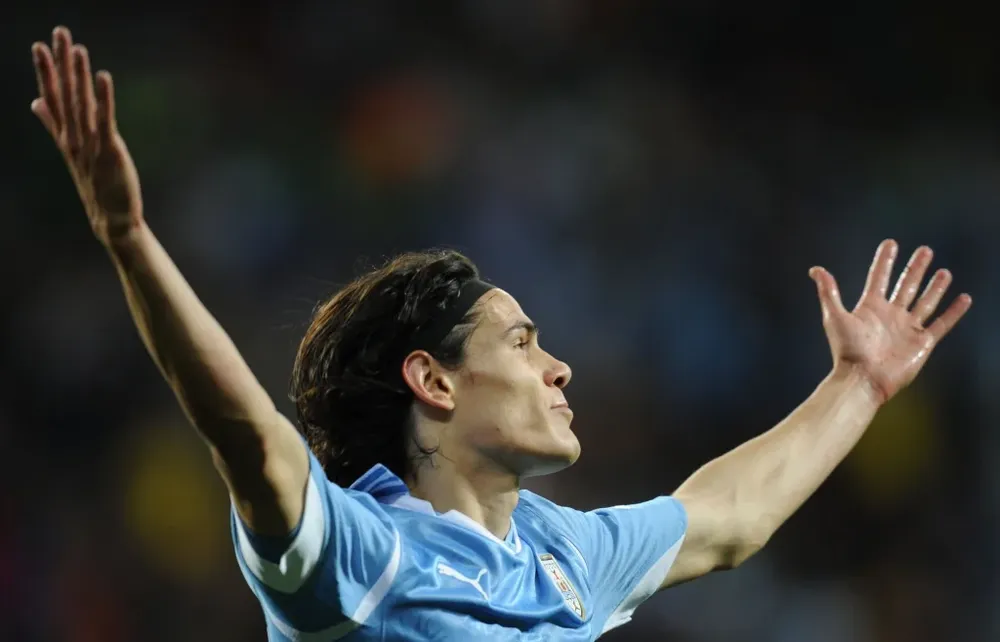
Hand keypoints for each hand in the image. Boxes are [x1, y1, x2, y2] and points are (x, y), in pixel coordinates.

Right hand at [32, 26, 142, 245]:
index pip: (51, 97)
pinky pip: (105, 120)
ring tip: (77, 48)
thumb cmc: (94, 183)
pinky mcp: (109, 151)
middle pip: (65, 94)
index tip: (39, 46)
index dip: (45, 72)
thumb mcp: (71, 151)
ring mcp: (90, 144)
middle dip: (61, 63)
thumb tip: (36, 101)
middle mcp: (73, 137)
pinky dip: (103, 99)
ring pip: (81, 104)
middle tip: (59, 32)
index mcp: (65, 136)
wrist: (111, 218)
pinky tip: (103, 77)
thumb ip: (52, 124)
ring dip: (79, 75)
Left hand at [810, 239, 971, 403]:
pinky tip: (964, 298)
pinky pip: (942, 323)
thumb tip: (815, 269)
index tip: (890, 243)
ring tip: (944, 272)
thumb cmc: (847, 350)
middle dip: (915, 268)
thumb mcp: (835, 317)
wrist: (863, 379)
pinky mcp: (922, 342)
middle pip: (906, 285)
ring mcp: (908, 328)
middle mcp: (890, 315)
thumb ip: (829, 292)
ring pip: (925, 301)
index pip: (879, 277)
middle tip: (925, 250)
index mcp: (870, 307)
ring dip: (935, 287)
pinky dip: (954, 312)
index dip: (884, 261)